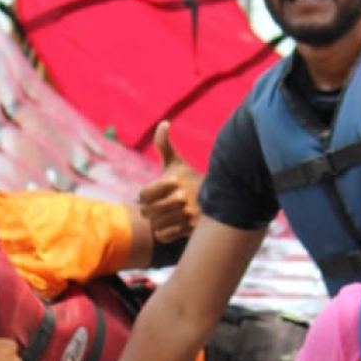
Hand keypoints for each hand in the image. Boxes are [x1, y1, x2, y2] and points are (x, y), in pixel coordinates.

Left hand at [138, 120, 200, 243]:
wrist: (217, 199)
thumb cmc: (189, 180)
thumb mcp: (176, 162)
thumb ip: (164, 144)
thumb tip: (163, 123)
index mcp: (174, 180)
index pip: (142, 195)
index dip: (146, 196)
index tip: (156, 193)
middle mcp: (181, 197)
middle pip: (147, 212)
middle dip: (151, 210)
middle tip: (163, 206)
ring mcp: (187, 215)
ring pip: (155, 225)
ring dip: (159, 222)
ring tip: (170, 215)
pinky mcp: (191, 230)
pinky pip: (163, 237)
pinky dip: (165, 234)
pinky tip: (174, 225)